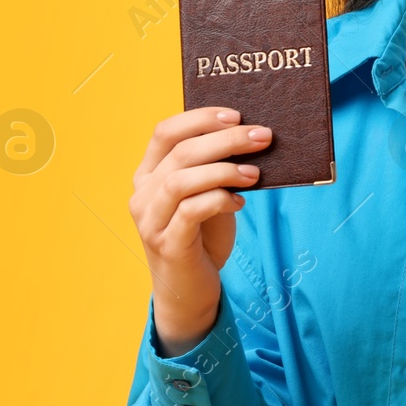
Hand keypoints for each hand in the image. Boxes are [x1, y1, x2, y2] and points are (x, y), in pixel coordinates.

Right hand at [128, 106, 272, 355]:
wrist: (190, 290)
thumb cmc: (202, 235)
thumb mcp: (207, 194)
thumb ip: (216, 167)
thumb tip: (253, 135)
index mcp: (148, 174)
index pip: (165, 132)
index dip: (200, 118)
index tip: (236, 115)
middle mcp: (142, 194)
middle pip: (181, 152)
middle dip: (225, 139)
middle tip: (262, 136)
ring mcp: (150, 221)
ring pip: (181, 180)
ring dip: (223, 170)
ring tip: (255, 173)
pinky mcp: (167, 244)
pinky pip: (190, 212)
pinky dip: (218, 199)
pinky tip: (240, 201)